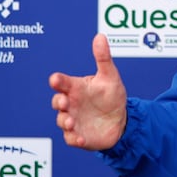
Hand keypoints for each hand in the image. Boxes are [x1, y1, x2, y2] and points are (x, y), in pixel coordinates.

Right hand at [49, 33, 127, 150]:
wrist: (121, 120)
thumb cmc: (111, 96)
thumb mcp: (110, 77)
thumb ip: (103, 58)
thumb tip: (100, 36)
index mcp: (76, 88)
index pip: (62, 83)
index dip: (58, 81)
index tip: (56, 79)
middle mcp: (71, 104)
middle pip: (58, 102)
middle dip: (58, 101)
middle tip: (65, 102)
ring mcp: (73, 120)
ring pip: (61, 121)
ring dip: (64, 121)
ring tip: (71, 121)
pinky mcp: (78, 136)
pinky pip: (71, 139)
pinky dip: (74, 139)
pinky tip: (81, 139)